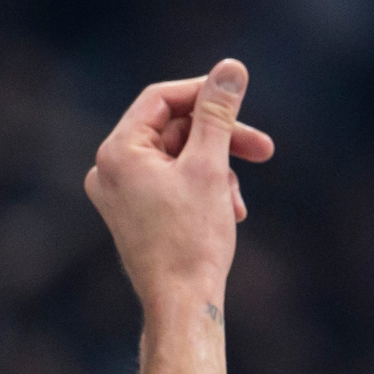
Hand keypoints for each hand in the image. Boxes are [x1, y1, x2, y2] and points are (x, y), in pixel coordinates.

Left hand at [84, 60, 274, 308]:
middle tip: (264, 150)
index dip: (204, 94)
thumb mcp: (210, 167)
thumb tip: (232, 69)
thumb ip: (219, 114)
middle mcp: (109, 169)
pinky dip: (202, 190)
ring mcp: (119, 194)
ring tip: (238, 201)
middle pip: (173, 131)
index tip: (240, 98)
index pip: (161, 99)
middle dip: (220, 141)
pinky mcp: (134, 215)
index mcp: (118, 152)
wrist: (181, 304)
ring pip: (177, 159)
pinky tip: (227, 213)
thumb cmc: (192, 239)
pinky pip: (171, 184)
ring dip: (217, 171)